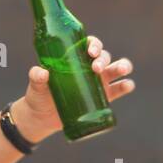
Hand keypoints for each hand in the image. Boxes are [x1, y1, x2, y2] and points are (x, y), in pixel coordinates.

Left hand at [14, 36, 135, 142]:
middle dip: (103, 59)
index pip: (88, 44)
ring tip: (121, 70)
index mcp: (74, 58)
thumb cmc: (38, 95)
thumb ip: (36, 77)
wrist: (42, 117)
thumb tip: (43, 73)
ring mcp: (98, 82)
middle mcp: (89, 67)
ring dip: (122, 66)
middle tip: (95, 68)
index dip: (94, 44)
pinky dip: (126, 85)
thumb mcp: (35, 85)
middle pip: (104, 56)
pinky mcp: (102, 98)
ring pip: (116, 69)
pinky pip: (118, 89)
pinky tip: (127, 85)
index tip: (90, 51)